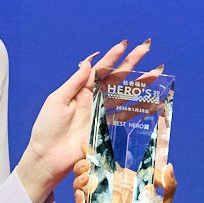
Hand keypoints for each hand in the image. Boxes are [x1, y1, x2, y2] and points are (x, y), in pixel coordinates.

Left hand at [15, 40, 155, 202]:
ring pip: (124, 95)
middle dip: (131, 64)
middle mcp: (93, 100)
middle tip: (146, 49)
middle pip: (116, 79)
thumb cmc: (47, 128)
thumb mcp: (57, 101)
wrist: (48, 157)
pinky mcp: (106, 130)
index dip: (112, 57)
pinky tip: (151, 102)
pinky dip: (138, 109)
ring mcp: (101, 114)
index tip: (125, 45)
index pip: (100, 70)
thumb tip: (88, 63)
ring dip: (140, 84)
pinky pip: (125, 117)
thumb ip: (74, 83)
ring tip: (156, 73)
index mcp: (80, 90)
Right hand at [72, 159, 175, 202]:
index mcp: (122, 178)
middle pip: (86, 173)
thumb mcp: (166, 199)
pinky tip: (82, 199)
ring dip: (78, 183)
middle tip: (86, 168)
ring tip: (85, 181)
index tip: (85, 148)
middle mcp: (109, 188)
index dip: (90, 153)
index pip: (101, 162)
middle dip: (80, 168)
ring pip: (81, 188)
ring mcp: (102, 202)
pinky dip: (80, 201)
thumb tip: (169, 167)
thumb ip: (168, 184)